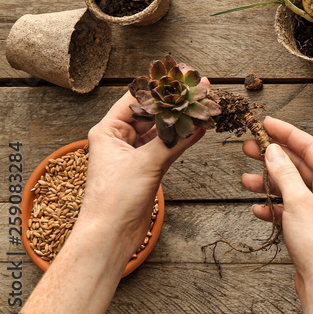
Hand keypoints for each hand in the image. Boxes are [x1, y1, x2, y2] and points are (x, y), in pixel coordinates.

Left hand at [80, 91, 205, 257]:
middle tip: (199, 89)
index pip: (135, 99)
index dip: (160, 87)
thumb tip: (197, 121)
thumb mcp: (145, 163)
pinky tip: (201, 128)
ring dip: (182, 120)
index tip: (182, 77)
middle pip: (152, 113)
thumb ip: (173, 140)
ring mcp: (135, 155)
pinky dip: (184, 139)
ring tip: (204, 105)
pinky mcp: (147, 169)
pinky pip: (168, 147)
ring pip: (162, 130)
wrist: (111, 236)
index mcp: (108, 131)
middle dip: (176, 103)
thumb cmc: (114, 200)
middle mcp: (120, 140)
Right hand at [242, 117, 312, 292]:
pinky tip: (256, 208)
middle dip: (273, 157)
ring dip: (268, 183)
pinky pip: (290, 209)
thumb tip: (273, 150)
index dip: (286, 132)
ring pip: (291, 188)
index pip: (310, 147)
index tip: (266, 122)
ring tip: (244, 179)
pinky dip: (273, 206)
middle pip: (299, 166)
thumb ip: (283, 173)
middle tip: (247, 146)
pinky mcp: (311, 226)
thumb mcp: (297, 202)